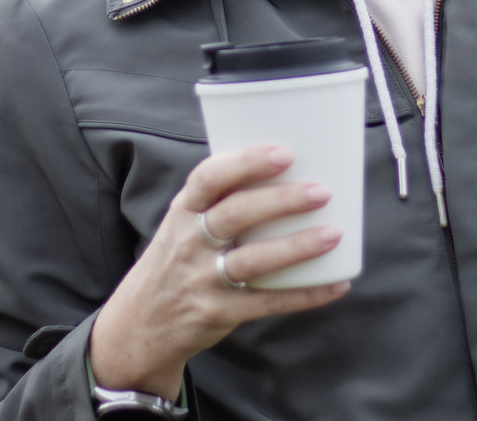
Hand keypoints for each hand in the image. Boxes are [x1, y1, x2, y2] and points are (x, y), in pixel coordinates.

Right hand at [88, 145, 349, 397]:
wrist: (140, 324)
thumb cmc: (178, 260)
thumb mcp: (183, 225)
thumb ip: (220, 201)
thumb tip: (288, 172)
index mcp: (183, 211)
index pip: (208, 178)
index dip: (246, 162)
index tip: (284, 153)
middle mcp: (189, 242)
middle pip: (235, 214)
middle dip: (280, 200)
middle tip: (321, 191)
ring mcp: (202, 279)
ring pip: (252, 260)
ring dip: (296, 246)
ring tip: (333, 233)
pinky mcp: (218, 312)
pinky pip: (266, 302)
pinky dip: (304, 294)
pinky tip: (336, 284)